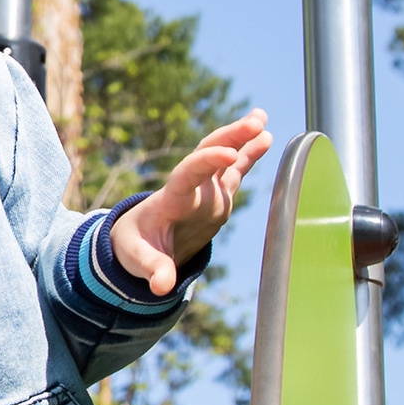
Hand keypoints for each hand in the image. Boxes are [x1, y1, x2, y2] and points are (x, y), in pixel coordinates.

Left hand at [107, 109, 272, 295]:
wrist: (139, 239)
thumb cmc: (136, 247)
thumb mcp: (139, 259)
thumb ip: (153, 269)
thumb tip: (162, 287)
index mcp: (171, 200)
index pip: (189, 174)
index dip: (207, 162)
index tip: (229, 153)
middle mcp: (191, 189)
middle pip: (208, 154)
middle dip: (230, 137)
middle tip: (255, 122)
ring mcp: (206, 190)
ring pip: (224, 156)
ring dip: (241, 136)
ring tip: (261, 117)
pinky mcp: (217, 194)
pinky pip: (235, 169)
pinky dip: (248, 153)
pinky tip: (267, 137)